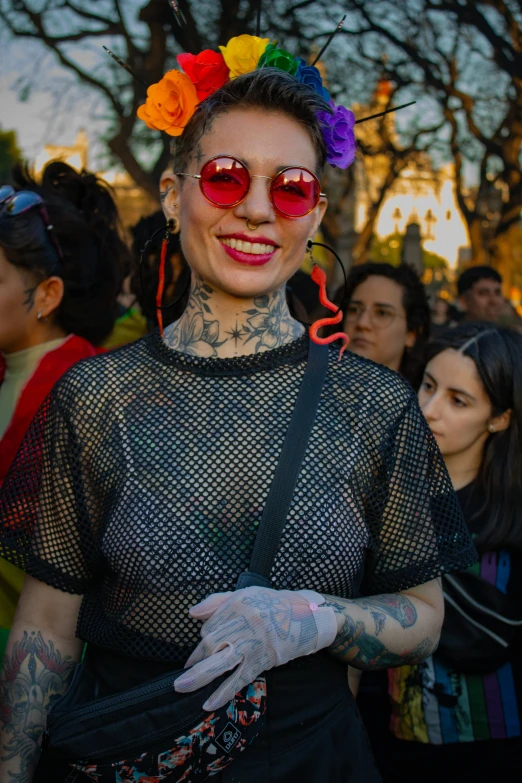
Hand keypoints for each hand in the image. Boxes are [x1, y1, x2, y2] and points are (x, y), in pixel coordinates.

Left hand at [174, 586, 336, 709]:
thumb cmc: (276, 605)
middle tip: (182, 675)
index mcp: (237, 603)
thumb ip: (217, 601)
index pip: (210, 625)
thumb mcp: (248, 595)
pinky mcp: (262, 660)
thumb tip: (192, 613)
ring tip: (180, 687)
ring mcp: (252, 642)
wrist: (310, 617)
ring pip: (219, 660)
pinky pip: (239, 678)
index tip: (201, 651)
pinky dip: (223, 692)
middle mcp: (243, 621)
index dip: (203, 640)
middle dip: (195, 659)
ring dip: (198, 676)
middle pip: (209, 642)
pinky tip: (209, 703)